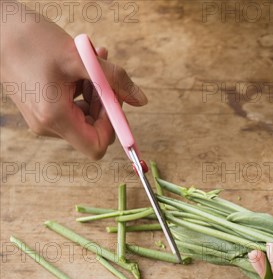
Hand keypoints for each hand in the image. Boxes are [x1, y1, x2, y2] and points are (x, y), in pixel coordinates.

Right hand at [0, 2, 146, 158]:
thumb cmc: (32, 40)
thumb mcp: (82, 58)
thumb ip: (115, 80)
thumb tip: (142, 100)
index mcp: (55, 118)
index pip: (96, 146)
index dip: (114, 127)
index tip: (116, 99)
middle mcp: (47, 125)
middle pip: (92, 130)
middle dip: (106, 102)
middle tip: (107, 74)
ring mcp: (43, 118)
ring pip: (85, 116)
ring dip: (97, 90)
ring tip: (94, 60)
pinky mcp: (41, 107)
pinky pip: (72, 106)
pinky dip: (83, 87)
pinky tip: (82, 65)